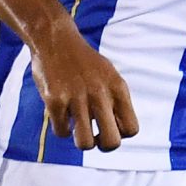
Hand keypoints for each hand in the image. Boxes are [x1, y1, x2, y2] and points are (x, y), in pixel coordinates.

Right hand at [30, 19, 138, 150]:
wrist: (56, 39)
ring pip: (85, 144)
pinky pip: (61, 132)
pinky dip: (62, 128)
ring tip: (77, 129)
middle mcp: (100, 94)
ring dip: (81, 142)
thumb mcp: (110, 76)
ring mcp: (76, 98)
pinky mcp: (54, 100)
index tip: (109, 126)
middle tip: (95, 136)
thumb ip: (117, 101)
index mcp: (117, 88)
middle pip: (111, 143)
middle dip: (103, 146)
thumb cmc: (85, 63)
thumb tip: (121, 133)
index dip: (121, 134)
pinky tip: (61, 115)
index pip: (131, 129)